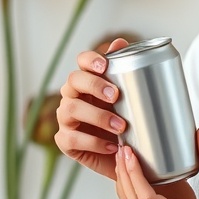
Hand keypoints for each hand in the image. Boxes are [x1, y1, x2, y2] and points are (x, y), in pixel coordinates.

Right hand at [54, 38, 129, 180]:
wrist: (129, 157)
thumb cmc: (129, 123)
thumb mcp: (133, 100)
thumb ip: (127, 71)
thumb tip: (120, 42)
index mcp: (89, 81)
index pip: (82, 62)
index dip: (90, 60)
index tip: (105, 66)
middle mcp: (73, 96)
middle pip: (73, 80)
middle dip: (93, 85)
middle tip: (115, 96)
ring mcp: (66, 118)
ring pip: (70, 109)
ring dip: (97, 116)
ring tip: (121, 127)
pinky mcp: (65, 142)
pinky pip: (71, 138)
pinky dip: (93, 142)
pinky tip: (111, 145)